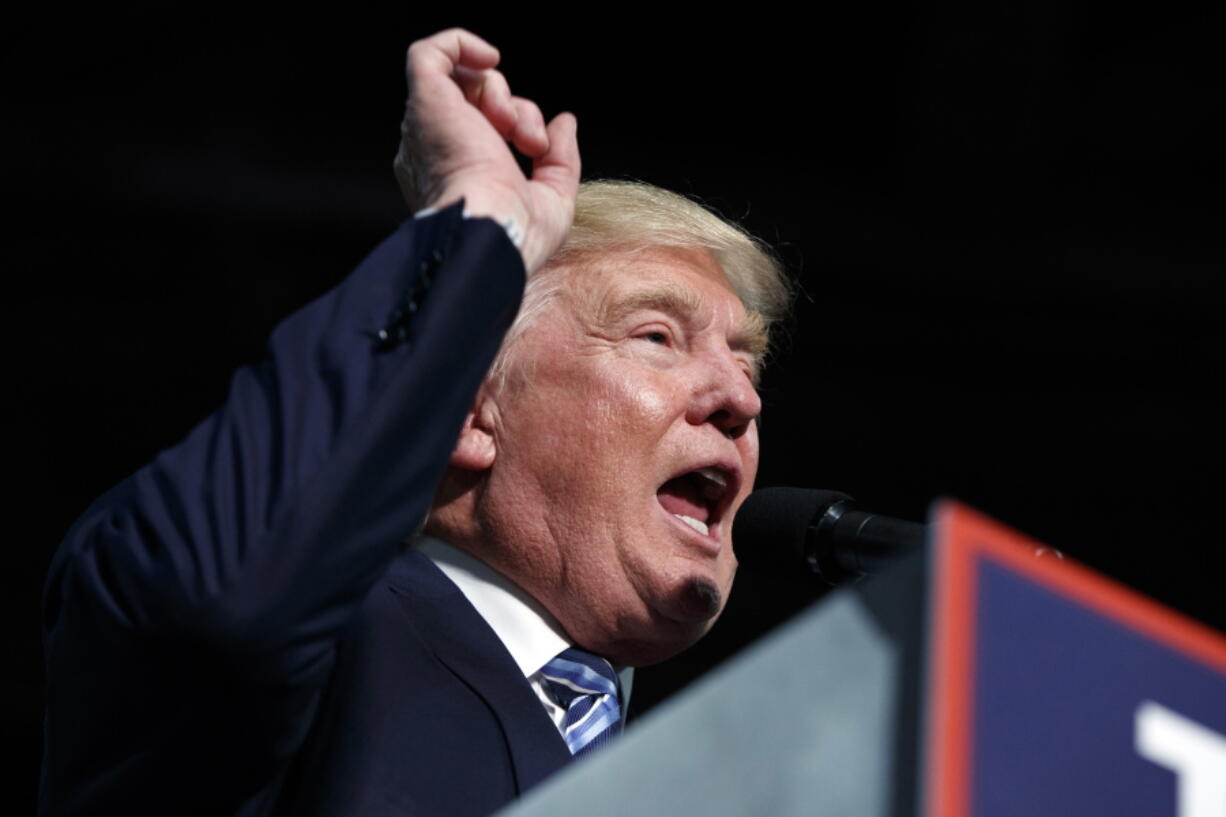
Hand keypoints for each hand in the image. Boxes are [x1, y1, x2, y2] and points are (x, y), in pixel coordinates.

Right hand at [394, 29, 579, 272]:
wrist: (493, 236)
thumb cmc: (518, 234)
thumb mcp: (554, 199)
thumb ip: (560, 159)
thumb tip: (564, 123)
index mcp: (455, 176)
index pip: (483, 129)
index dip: (520, 124)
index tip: (540, 149)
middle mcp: (433, 152)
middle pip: (476, 103)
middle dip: (517, 110)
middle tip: (532, 142)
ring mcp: (426, 127)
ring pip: (462, 81)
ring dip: (503, 93)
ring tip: (517, 129)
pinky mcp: (424, 102)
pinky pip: (427, 54)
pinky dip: (461, 44)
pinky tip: (491, 59)